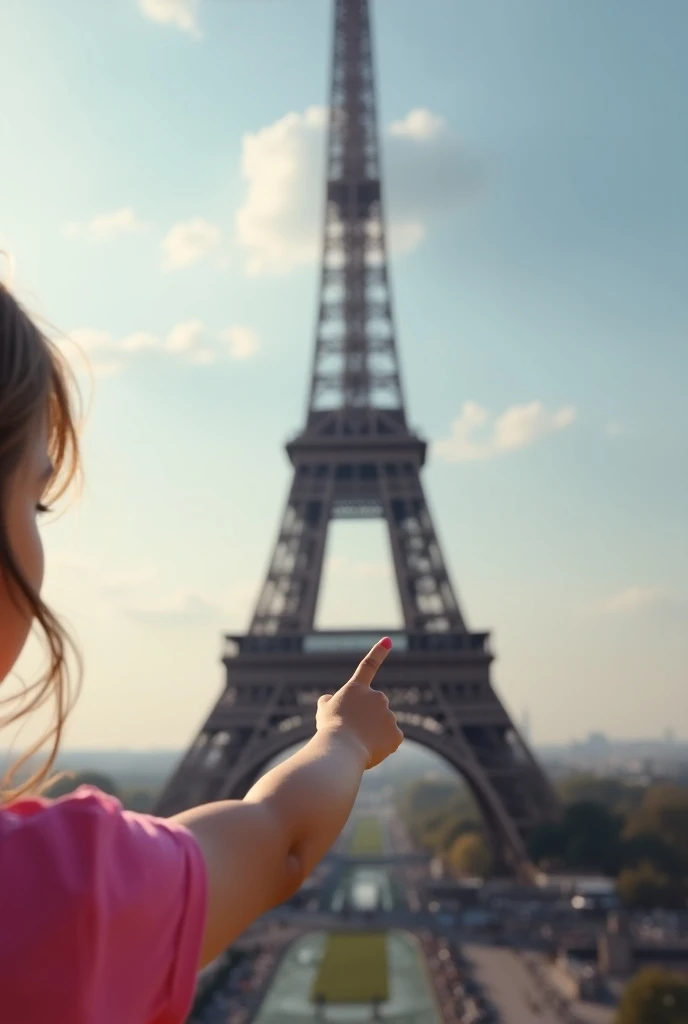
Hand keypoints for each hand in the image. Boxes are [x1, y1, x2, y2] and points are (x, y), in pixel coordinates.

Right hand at [316, 638, 403, 768]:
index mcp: (357, 689)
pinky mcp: (396, 734)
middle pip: (374, 709)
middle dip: (367, 719)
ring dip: (373, 734)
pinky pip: (390, 741)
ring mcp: (388, 715)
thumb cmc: (329, 729)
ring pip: (382, 726)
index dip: (378, 652)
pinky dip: (383, 747)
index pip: (368, 666)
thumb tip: (329, 700)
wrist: (340, 749)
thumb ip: (328, 701)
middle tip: (352, 732)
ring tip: (358, 744)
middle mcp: (377, 696)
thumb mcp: (322, 711)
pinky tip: (370, 750)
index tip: (389, 640)